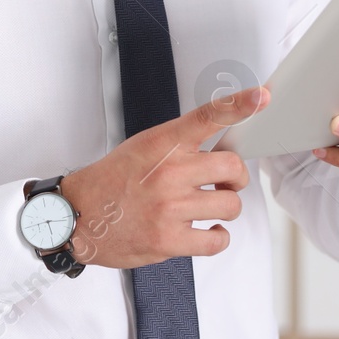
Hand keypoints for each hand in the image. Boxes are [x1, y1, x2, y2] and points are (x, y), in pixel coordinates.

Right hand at [58, 85, 267, 269]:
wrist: (76, 216)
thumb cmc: (111, 181)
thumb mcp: (142, 147)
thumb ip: (179, 145)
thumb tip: (219, 150)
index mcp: (162, 143)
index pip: (207, 116)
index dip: (239, 105)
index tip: (261, 97)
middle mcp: (170, 172)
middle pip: (233, 168)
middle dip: (235, 177)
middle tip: (224, 181)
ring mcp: (170, 208)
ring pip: (231, 205)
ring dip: (225, 207)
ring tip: (208, 207)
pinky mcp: (169, 241)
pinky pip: (217, 240)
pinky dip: (218, 236)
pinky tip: (206, 230)